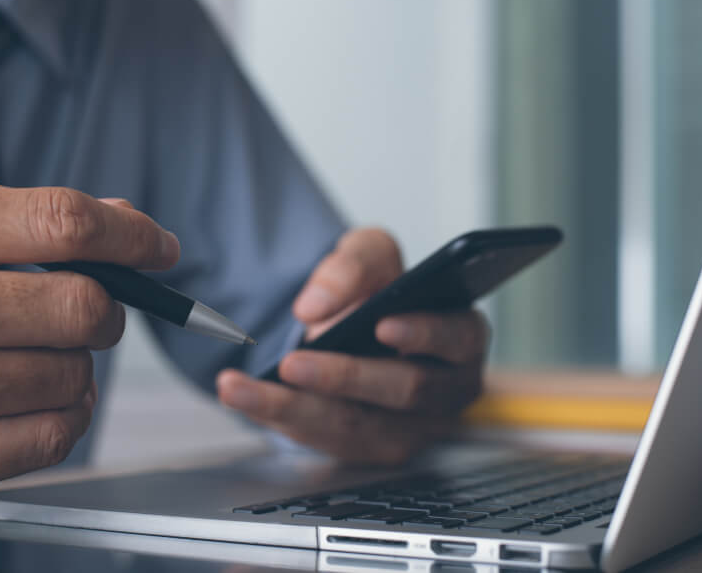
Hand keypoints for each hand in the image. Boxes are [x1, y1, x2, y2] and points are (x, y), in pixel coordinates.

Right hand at [0, 173, 178, 499]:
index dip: (128, 234)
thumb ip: (24, 217)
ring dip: (76, 363)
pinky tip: (26, 397)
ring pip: (76, 374)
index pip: (59, 223)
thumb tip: (129, 225)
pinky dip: (63, 414)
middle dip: (105, 307)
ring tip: (27, 355)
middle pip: (82, 305)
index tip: (157, 246)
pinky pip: (56, 435)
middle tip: (86, 309)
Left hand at [217, 228, 487, 463]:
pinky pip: (326, 442)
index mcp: (460, 335)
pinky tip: (244, 396)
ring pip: (356, 428)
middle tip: (294, 361)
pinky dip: (280, 419)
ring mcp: (413, 428)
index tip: (381, 324)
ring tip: (241, 386)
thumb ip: (351, 265)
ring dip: (293, 408)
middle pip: (404, 391)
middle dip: (344, 376)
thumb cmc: (377, 289)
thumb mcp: (367, 253)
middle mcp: (446, 389)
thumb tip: (315, 305)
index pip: (455, 338)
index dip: (423, 334)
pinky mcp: (372, 449)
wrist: (353, 322)